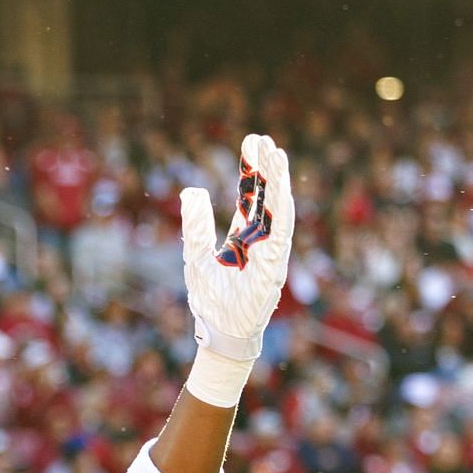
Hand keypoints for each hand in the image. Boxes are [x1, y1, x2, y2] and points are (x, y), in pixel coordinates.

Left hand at [180, 133, 294, 362]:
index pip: (251, 195)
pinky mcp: (273, 267)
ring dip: (277, 182)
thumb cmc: (210, 300)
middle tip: (261, 138)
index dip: (251, 169)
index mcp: (244, 236)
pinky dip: (281, 210)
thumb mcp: (196, 254)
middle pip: (265, 196)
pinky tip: (281, 189)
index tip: (251, 142)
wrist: (218, 333)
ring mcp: (270, 252)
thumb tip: (191, 190)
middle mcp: (261, 240)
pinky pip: (280, 234)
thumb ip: (195, 224)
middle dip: (265, 167)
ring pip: (277, 209)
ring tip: (276, 153)